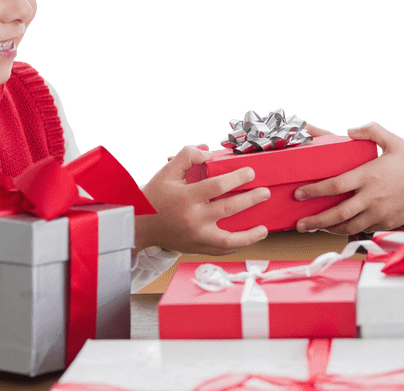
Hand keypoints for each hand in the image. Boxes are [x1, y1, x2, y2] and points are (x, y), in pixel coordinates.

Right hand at [136, 144, 269, 255]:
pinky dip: (236, 246)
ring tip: (264, 229)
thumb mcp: (167, 171)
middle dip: (251, 200)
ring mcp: (196, 236)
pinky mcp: (196, 247)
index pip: (217, 186)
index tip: (250, 172)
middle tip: (265, 193)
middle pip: (229, 209)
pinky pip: (220, 250)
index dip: (237, 178)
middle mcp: (193, 219)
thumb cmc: (154, 197)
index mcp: (186, 197)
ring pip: (228, 240)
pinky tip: (246, 239)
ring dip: (250, 235)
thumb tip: (209, 153)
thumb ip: (187, 156)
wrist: (139, 225)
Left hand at [291, 121, 403, 234]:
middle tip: (300, 223)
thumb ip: (371, 131)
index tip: (299, 194)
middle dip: (315, 220)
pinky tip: (339, 226)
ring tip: (315, 227)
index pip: (335, 186)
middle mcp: (371, 197)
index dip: (314, 191)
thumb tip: (350, 130)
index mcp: (369, 175)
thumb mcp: (394, 141)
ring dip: (329, 228)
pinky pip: (362, 228)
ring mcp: (379, 213)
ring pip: (347, 226)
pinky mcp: (386, 223)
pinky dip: (348, 229)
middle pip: (337, 213)